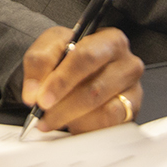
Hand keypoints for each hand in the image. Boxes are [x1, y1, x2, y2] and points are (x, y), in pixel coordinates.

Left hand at [20, 25, 144, 133]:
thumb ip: (39, 63)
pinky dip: (86, 126)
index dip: (62, 80)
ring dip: (72, 118)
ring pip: (102, 111)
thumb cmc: (70, 56)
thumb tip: (33, 93)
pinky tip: (73, 122)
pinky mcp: (131, 112)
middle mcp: (128, 63)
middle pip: (94, 89)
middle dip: (63, 105)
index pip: (86, 57)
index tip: (41, 99)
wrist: (79, 71)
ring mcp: (133, 90)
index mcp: (110, 40)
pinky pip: (108, 125)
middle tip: (43, 114)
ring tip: (54, 118)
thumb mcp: (50, 48)